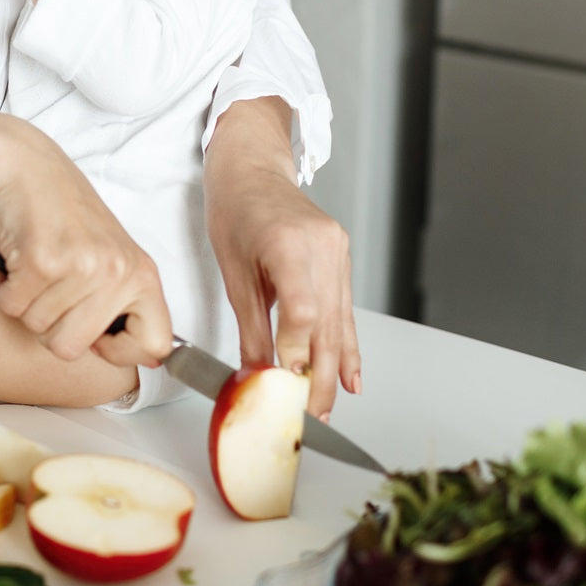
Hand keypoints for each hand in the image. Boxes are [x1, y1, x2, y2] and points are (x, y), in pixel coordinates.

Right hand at [0, 105, 173, 368]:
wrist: (23, 164)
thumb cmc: (63, 212)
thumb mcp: (111, 256)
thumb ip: (124, 303)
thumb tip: (150, 359)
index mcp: (142, 273)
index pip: (153, 346)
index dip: (118, 351)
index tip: (95, 331)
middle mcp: (118, 270)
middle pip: (71, 348)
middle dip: (48, 325)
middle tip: (49, 285)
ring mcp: (80, 266)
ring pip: (37, 329)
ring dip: (23, 301)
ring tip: (33, 263)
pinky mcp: (41, 260)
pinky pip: (10, 306)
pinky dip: (1, 288)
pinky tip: (13, 259)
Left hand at [204, 97, 360, 419]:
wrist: (253, 171)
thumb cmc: (234, 211)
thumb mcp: (232, 270)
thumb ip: (250, 325)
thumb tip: (258, 373)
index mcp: (288, 244)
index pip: (302, 309)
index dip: (295, 349)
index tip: (285, 380)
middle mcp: (321, 247)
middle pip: (327, 323)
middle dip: (320, 375)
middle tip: (310, 414)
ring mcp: (337, 252)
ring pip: (340, 321)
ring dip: (335, 368)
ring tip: (326, 406)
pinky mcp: (342, 258)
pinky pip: (345, 309)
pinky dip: (347, 345)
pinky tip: (352, 377)